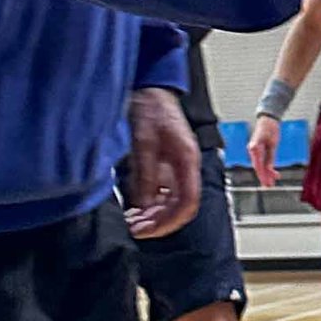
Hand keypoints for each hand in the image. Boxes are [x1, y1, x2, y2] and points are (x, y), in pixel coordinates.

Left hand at [124, 86, 201, 236]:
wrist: (150, 90)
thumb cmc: (151, 108)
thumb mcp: (144, 141)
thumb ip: (145, 173)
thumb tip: (143, 204)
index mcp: (187, 160)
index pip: (188, 202)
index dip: (170, 221)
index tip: (150, 230)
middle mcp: (185, 167)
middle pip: (180, 207)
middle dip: (158, 222)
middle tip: (136, 230)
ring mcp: (176, 168)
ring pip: (170, 203)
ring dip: (153, 216)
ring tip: (133, 223)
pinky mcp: (166, 167)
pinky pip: (161, 193)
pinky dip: (148, 205)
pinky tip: (134, 209)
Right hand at [247, 110, 285, 189]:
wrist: (268, 120)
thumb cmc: (269, 128)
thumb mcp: (271, 141)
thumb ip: (267, 153)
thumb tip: (262, 160)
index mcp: (254, 148)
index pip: (258, 165)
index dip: (262, 174)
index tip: (266, 182)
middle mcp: (253, 151)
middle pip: (258, 167)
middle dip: (264, 177)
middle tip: (269, 186)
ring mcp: (256, 152)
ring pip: (261, 166)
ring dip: (266, 175)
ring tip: (271, 183)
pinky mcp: (260, 152)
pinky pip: (263, 162)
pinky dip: (268, 169)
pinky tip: (273, 174)